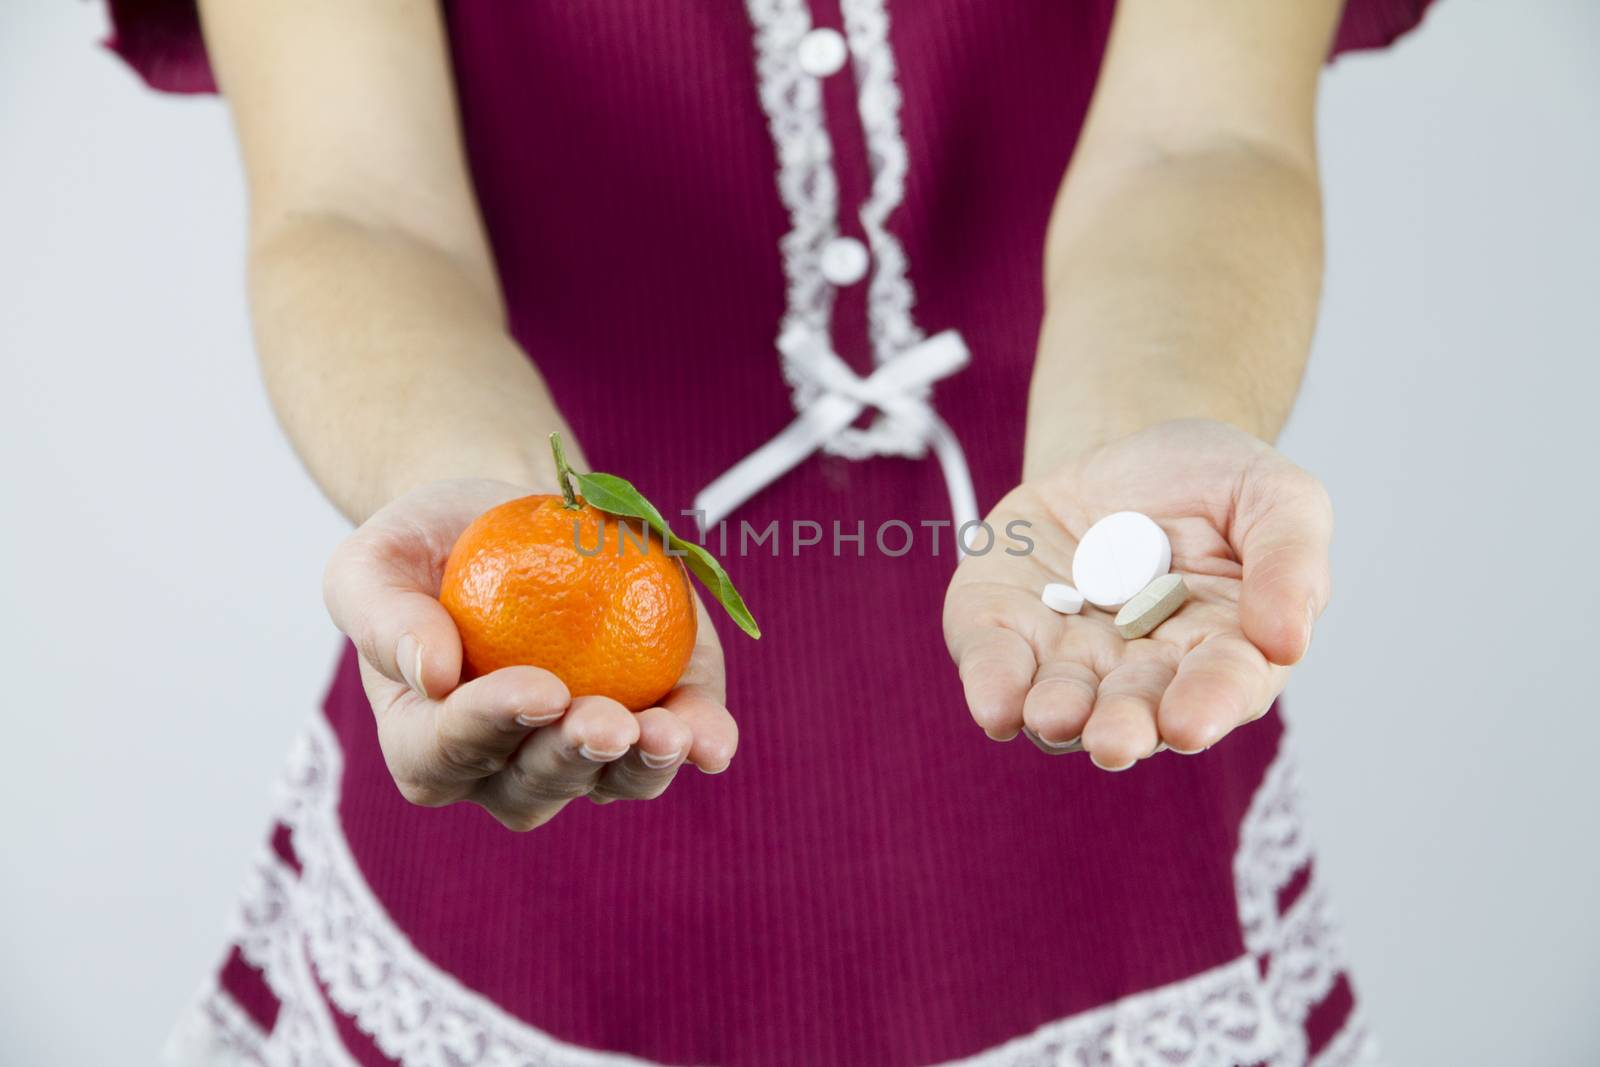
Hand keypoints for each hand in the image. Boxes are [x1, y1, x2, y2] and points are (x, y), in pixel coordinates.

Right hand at [323, 478, 736, 829]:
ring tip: (670, 732)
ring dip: (645, 765)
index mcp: (426, 740)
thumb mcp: (372, 562)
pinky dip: (701, 742)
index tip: (540, 688)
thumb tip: (429, 674)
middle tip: (607, 722)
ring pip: (613, 782)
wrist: (504, 514)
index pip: (448, 753)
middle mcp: (504, 765)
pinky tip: (714, 737)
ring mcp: (583, 749)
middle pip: (537, 786)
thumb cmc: (424, 547)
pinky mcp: (649, 714)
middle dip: (575, 758)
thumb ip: (381, 617)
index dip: (491, 728)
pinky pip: (679, 743)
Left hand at [944, 419, 1330, 769]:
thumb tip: (1286, 641)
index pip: (1221, 687)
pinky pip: (994, 662)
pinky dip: (991, 682)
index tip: (1189, 724)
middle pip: (1135, 711)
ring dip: (1055, 714)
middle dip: (1123, 728)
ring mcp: (1070, 656)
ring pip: (1062, 702)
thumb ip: (1290, 560)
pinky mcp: (1006, 627)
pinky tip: (994, 703)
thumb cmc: (1213, 483)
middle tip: (1113, 742)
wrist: (1123, 451)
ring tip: (1051, 715)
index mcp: (1222, 650)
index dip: (1207, 706)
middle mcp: (1143, 673)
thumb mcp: (1276, 495)